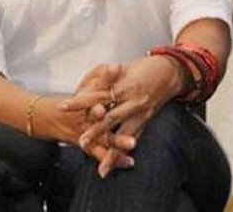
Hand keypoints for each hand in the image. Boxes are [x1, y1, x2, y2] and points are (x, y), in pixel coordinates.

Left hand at [59, 55, 182, 176]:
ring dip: (112, 150)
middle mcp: (131, 100)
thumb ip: (104, 77)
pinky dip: (125, 152)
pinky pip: (134, 138)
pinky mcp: (147, 120)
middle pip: (110, 118)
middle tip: (81, 142)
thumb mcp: (121, 68)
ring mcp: (140, 112)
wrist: (169, 71)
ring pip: (124, 134)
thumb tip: (87, 83)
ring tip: (101, 166)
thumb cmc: (143, 67)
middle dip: (95, 132)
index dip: (79, 101)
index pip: (96, 95)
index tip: (63, 106)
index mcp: (122, 85)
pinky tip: (117, 164)